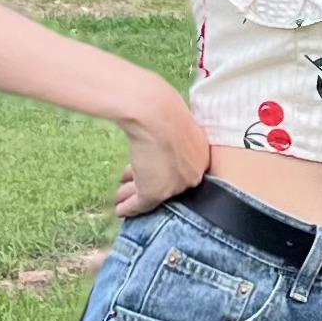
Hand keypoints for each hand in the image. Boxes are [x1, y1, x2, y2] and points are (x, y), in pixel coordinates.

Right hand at [117, 86, 210, 216]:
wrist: (155, 112)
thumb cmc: (163, 109)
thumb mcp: (174, 122)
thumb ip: (171, 136)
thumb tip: (159, 137)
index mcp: (201, 156)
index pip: (181, 171)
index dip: (162, 173)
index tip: (150, 175)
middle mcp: (191, 174)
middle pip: (168, 185)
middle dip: (148, 185)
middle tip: (133, 190)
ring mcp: (174, 185)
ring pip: (151, 194)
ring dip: (132, 196)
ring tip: (121, 198)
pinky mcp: (153, 192)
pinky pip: (140, 204)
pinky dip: (129, 208)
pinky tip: (120, 211)